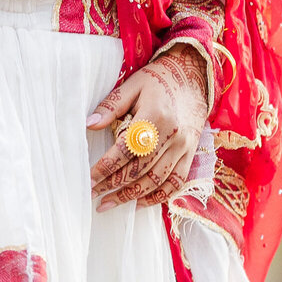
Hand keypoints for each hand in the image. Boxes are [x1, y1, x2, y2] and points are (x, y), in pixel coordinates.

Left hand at [88, 47, 208, 210]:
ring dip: (132, 195)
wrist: (193, 77)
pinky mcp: (191, 154)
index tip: (89, 179)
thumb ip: (111, 106)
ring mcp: (184, 147)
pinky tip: (139, 204)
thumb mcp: (132, 85)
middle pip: (140, 168)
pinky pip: (176, 183)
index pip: (125, 150)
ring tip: (110, 203)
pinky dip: (158, 197)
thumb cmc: (158, 80)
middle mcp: (172, 135)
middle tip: (94, 194)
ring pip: (156, 180)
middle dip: (114, 185)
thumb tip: (88, 125)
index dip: (106, 167)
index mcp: (155, 116)